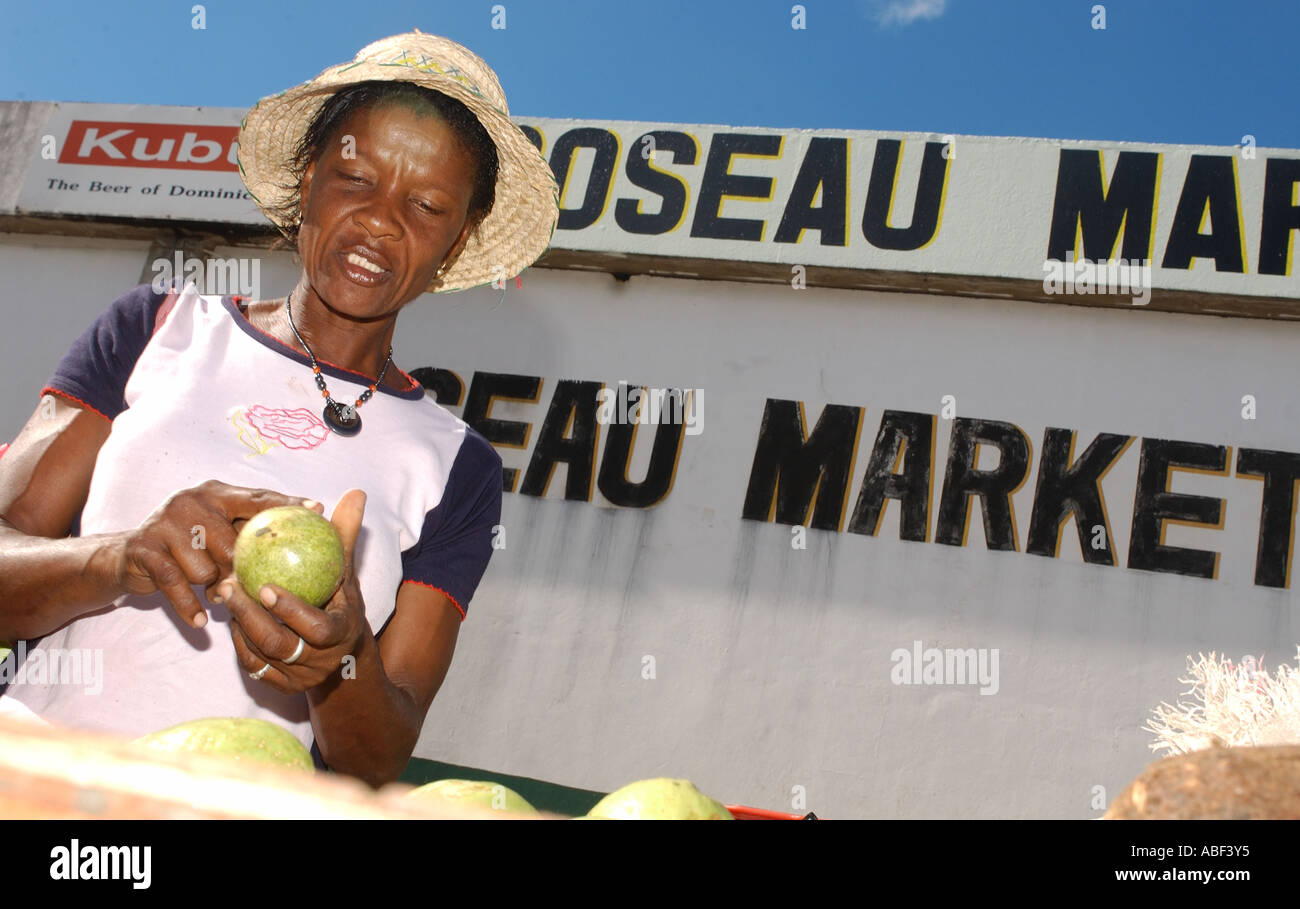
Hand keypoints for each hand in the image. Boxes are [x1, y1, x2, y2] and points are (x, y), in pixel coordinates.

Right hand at [112, 480, 320, 629]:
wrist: (125, 559)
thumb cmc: (187, 549)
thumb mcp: (218, 535)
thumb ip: (251, 534)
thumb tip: (303, 536)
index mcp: (216, 494)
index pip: (257, 497)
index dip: (288, 503)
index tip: (318, 509)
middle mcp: (190, 501)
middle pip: (231, 541)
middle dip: (239, 568)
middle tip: (245, 586)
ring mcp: (164, 523)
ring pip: (205, 567)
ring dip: (210, 586)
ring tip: (214, 594)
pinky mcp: (145, 550)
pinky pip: (176, 583)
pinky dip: (189, 605)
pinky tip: (201, 622)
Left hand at [216, 489, 367, 693]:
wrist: (342, 653)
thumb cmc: (339, 600)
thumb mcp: (345, 570)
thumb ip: (344, 535)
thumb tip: (355, 493)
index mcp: (342, 633)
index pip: (316, 628)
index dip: (290, 611)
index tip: (265, 586)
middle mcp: (323, 662)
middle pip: (280, 644)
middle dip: (250, 616)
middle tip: (228, 585)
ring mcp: (301, 678)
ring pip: (262, 655)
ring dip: (239, 625)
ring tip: (224, 594)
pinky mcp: (283, 688)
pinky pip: (254, 666)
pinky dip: (240, 642)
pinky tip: (231, 617)